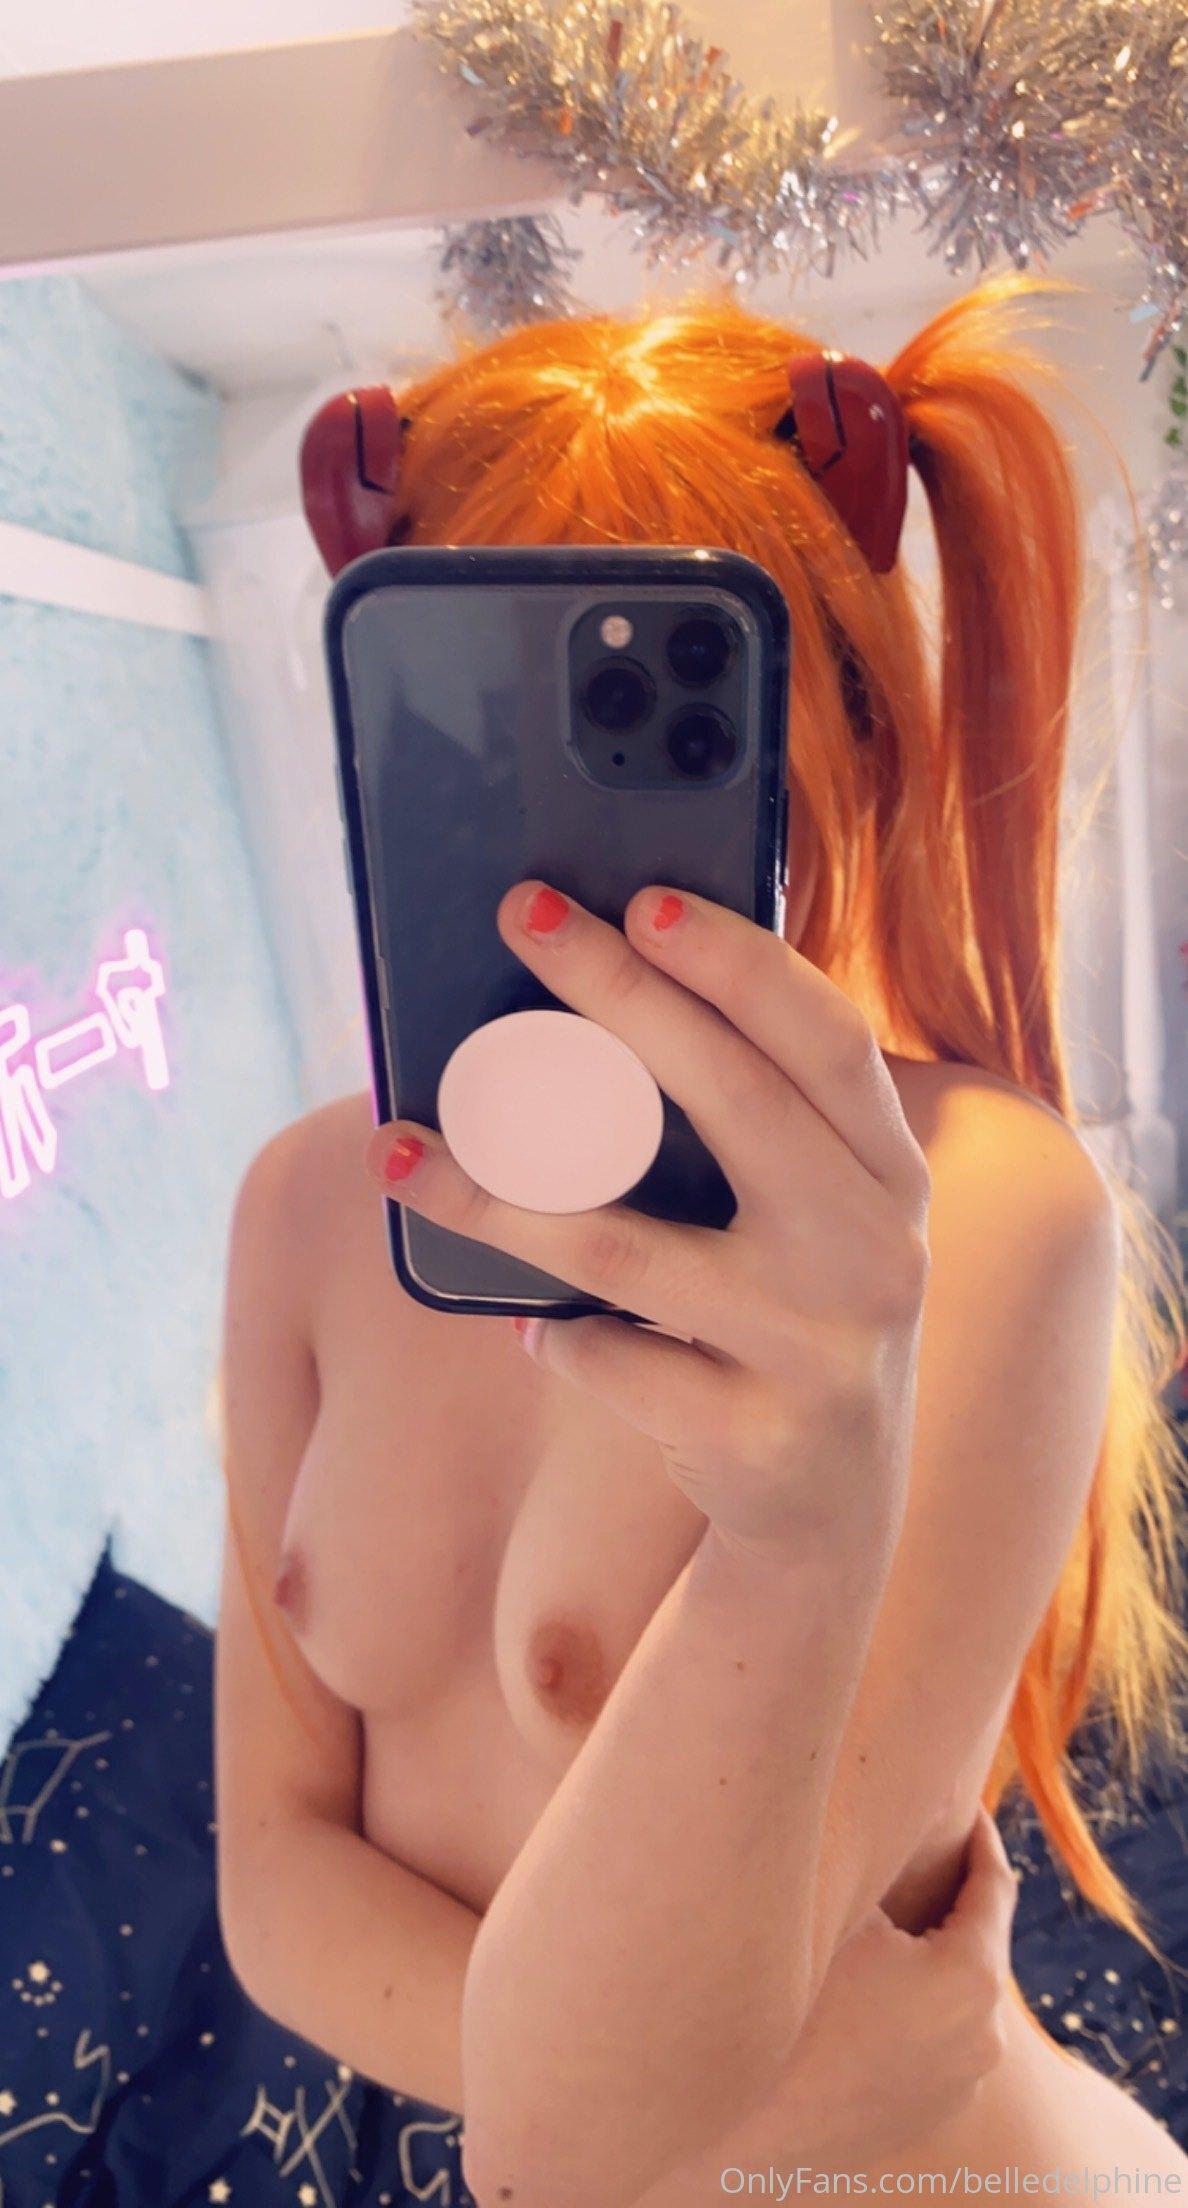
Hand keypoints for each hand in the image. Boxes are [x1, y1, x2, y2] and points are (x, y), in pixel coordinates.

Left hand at [365, 880, 930, 1550]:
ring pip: (626, 1248)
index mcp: (888, 1171)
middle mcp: (874, 1249)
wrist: (832, 1506)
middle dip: (619, 997)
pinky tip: (526, 1326)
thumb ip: (745, 1122)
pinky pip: (611, 1361)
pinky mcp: (755, 1436)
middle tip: (522, 917)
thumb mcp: (805, 1212)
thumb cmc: (788, 1309)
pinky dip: (555, 1337)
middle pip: (735, 1100)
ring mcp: (820, 1347)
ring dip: (495, 1194)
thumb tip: (579, 1004)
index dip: (740, 963)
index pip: (824, 1039)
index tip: (642, 900)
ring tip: (401, 1151)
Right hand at [639, 1804, 1016, 2196]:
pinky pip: (939, 2032)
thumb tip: (894, 1810)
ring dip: (934, 1948)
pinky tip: (873, 1982)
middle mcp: (985, 2035)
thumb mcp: (839, 1913)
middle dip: (951, 1890)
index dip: (979, 1835)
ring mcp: (962, 2081)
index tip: (964, 1803)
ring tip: (892, 1912)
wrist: (749, 2130)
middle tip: (923, 1844)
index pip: (994, 1883)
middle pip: (979, 1936)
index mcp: (971, 1978)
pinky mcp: (934, 2110)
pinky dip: (919, 1998)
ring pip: (959, 1988)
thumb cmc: (791, 2007)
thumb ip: (882, 1863)